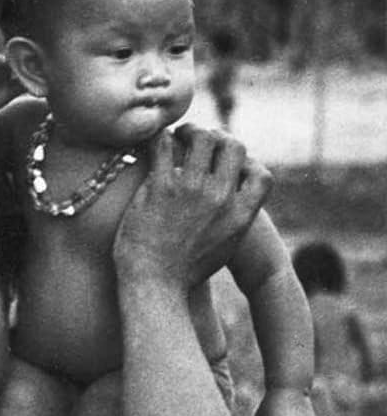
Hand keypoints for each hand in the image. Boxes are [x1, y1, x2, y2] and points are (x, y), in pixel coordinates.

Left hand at [113, 125, 271, 287]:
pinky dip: (160, 138)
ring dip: (189, 131)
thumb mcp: (221, 250)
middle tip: (198, 140)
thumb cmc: (182, 273)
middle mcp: (221, 198)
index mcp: (240, 215)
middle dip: (217, 137)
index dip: (247, 164)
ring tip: (177, 136)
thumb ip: (230, 224)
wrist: (154, 285)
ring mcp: (192, 190)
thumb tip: (229, 207)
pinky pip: (164, 146)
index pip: (262, 174)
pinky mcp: (161, 187)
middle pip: (232, 146)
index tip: (228, 165)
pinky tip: (153, 143)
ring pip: (202, 137)